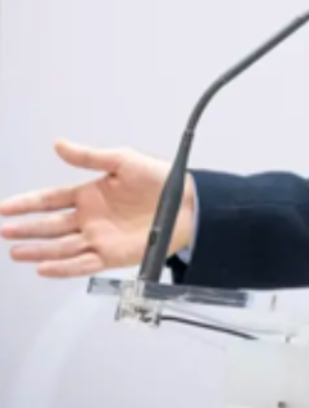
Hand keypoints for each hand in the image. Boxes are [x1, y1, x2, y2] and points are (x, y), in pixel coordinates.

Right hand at [0, 139, 195, 278]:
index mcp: (89, 194)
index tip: (4, 208)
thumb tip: (59, 144)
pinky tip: (44, 268)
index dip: (26, 204)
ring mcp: (98, 237)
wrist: (188, 202)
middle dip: (26, 229)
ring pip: (60, 247)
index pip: (49, 200)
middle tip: (4, 231)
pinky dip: (63, 267)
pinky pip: (82, 264)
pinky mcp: (111, 255)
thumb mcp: (123, 160)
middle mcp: (90, 218)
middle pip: (50, 226)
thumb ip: (89, 156)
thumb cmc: (161, 179)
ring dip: (38, 251)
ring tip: (16, 252)